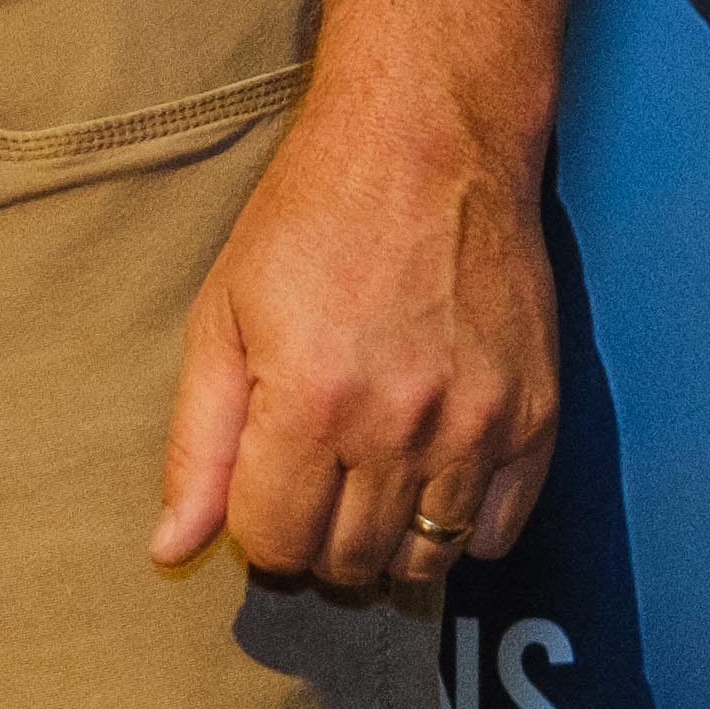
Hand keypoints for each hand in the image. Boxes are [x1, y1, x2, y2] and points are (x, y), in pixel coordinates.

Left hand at [153, 83, 558, 589]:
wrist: (426, 147)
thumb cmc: (309, 223)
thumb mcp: (222, 318)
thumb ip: (199, 445)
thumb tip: (173, 547)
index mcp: (311, 402)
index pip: (277, 542)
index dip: (257, 531)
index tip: (258, 495)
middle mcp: (401, 426)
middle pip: (351, 561)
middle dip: (316, 544)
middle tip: (308, 489)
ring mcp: (478, 427)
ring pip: (426, 558)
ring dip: (385, 545)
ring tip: (362, 489)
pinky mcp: (536, 418)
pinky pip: (498, 532)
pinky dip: (460, 528)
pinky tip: (426, 479)